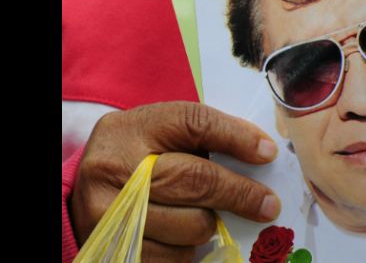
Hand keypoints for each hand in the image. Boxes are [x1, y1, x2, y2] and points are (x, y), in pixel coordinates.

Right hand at [70, 102, 279, 261]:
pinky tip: (181, 234)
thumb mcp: (162, 133)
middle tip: (268, 204)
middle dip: (241, 193)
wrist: (88, 191)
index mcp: (136, 128)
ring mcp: (109, 213)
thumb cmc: (139, 157)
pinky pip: (174, 257)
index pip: (195, 123)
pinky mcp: (113, 249)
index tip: (267, 153)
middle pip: (196, 180)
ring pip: (191, 225)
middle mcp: (117, 167)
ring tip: (204, 215)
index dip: (237, 137)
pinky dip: (188, 249)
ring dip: (210, 224)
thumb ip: (205, 136)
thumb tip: (261, 153)